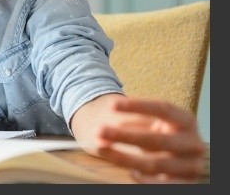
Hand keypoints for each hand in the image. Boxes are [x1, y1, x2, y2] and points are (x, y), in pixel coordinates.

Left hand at [77, 95, 204, 182]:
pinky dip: (145, 180)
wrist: (174, 156)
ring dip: (125, 158)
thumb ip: (131, 125)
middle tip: (98, 130)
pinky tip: (131, 172)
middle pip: (157, 139)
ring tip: (102, 150)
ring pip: (155, 164)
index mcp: (186, 121)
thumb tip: (102, 134)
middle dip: (125, 136)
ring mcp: (190, 165)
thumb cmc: (155, 134)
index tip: (112, 105)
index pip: (163, 109)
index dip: (138, 106)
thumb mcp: (148, 124)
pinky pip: (163, 185)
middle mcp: (192, 143)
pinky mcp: (186, 183)